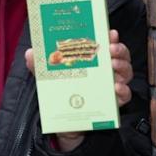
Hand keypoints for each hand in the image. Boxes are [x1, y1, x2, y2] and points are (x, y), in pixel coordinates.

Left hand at [24, 29, 133, 150]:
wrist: (63, 123)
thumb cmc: (60, 92)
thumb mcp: (47, 76)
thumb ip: (38, 64)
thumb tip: (30, 53)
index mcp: (92, 59)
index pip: (105, 44)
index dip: (110, 37)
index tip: (110, 32)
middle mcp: (105, 70)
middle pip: (120, 56)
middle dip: (119, 49)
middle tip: (110, 49)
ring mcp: (111, 86)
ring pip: (125, 73)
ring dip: (122, 66)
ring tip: (112, 65)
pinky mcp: (113, 104)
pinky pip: (125, 96)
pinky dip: (124, 90)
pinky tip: (116, 87)